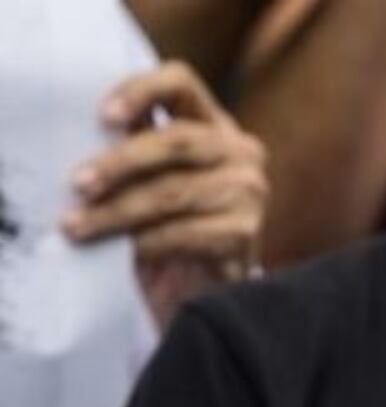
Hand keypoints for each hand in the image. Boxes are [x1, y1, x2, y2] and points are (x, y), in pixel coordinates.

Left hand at [65, 62, 268, 331]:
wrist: (206, 287)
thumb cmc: (170, 221)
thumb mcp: (151, 174)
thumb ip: (133, 146)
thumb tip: (80, 132)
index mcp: (214, 124)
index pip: (181, 82)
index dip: (140, 90)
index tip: (103, 117)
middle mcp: (241, 153)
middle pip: (175, 140)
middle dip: (118, 162)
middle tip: (78, 185)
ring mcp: (248, 194)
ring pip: (172, 192)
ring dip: (117, 212)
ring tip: (78, 227)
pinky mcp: (245, 235)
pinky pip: (183, 233)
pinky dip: (144, 243)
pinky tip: (121, 253)